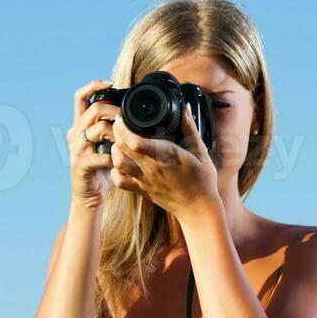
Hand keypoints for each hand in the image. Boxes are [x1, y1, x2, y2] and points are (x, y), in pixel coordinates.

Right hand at [67, 78, 117, 209]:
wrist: (91, 196)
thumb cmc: (102, 170)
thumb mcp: (108, 145)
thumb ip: (114, 129)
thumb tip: (131, 113)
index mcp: (80, 126)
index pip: (80, 97)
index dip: (94, 85)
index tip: (111, 83)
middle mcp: (75, 134)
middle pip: (92, 110)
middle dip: (113, 111)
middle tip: (126, 119)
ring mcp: (76, 149)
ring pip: (97, 130)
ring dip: (116, 134)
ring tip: (125, 143)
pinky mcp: (80, 164)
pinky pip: (101, 156)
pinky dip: (115, 159)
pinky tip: (120, 163)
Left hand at [109, 104, 220, 219]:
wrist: (199, 209)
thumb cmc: (202, 181)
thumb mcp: (201, 151)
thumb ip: (190, 128)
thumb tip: (184, 108)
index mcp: (165, 156)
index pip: (134, 140)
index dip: (123, 127)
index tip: (123, 117)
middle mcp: (151, 168)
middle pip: (122, 148)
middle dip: (116, 133)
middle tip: (119, 124)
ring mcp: (145, 181)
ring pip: (118, 164)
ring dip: (114, 150)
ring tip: (118, 142)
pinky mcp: (142, 191)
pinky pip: (120, 182)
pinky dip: (115, 172)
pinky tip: (120, 164)